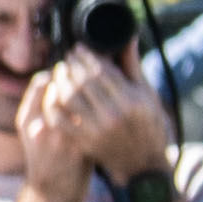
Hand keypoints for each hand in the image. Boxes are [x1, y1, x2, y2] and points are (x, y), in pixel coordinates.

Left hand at [22, 53, 170, 191]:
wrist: (144, 165)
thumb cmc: (149, 127)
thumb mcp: (147, 96)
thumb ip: (133, 66)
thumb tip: (127, 36)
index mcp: (132, 102)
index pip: (101, 70)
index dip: (85, 56)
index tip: (78, 49)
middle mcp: (115, 115)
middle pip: (82, 81)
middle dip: (71, 65)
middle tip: (67, 59)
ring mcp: (98, 130)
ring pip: (68, 97)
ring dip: (60, 81)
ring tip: (60, 73)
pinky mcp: (85, 142)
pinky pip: (60, 118)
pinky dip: (53, 103)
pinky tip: (54, 95)